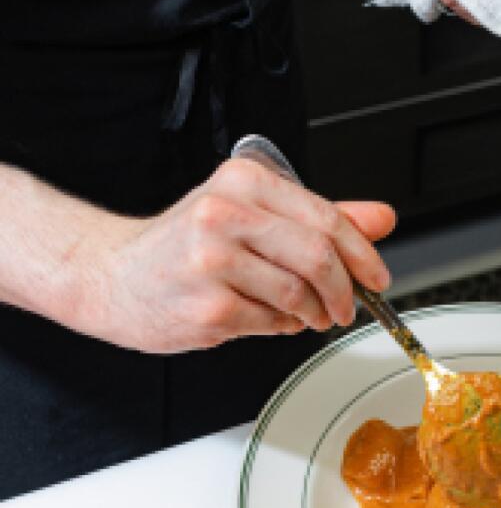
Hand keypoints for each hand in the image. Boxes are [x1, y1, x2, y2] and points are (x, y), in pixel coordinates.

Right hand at [66, 160, 395, 353]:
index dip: (362, 253)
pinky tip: (265, 317)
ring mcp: (212, 261)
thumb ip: (321, 215)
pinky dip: (281, 326)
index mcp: (243, 181)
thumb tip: (382, 218)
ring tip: (304, 313)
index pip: (327, 217)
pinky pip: (270, 322)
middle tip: (347, 306)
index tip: (376, 276)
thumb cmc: (185, 244)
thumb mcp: (253, 212)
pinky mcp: (206, 306)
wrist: (111, 276)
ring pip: (298, 294)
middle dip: (344, 290)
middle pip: (318, 256)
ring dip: (312, 312)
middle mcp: (224, 214)